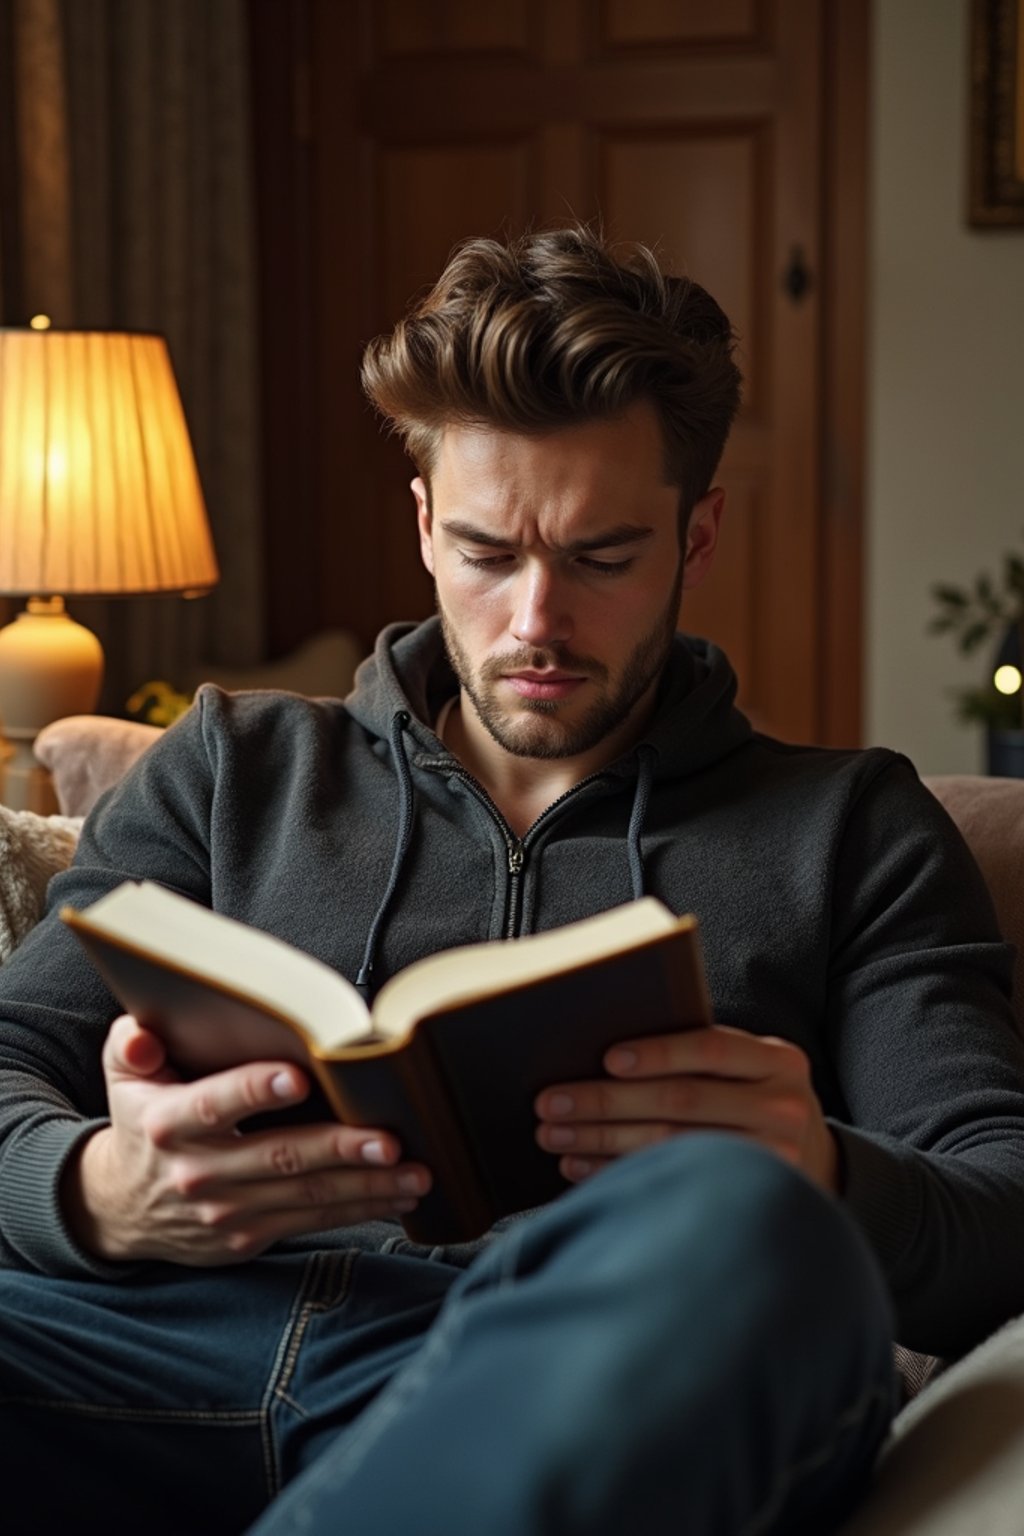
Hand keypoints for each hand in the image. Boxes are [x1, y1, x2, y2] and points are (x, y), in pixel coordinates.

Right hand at [62, 1015, 431, 1264]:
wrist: (120, 1207)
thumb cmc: (141, 1120)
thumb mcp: (122, 1076)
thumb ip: (131, 1043)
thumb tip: (142, 1033)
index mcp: (168, 1123)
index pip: (213, 1104)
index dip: (254, 1090)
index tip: (300, 1077)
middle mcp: (198, 1171)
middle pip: (277, 1157)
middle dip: (338, 1148)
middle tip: (388, 1138)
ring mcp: (225, 1211)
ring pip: (306, 1197)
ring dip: (366, 1186)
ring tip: (415, 1171)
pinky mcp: (248, 1238)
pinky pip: (311, 1222)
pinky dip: (358, 1210)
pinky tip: (397, 1196)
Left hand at [535, 1025, 839, 1194]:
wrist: (815, 1163)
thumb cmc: (756, 1100)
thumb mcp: (750, 1069)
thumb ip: (701, 1056)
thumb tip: (605, 1054)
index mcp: (779, 1060)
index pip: (711, 1048)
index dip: (657, 1053)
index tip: (605, 1059)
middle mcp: (783, 1108)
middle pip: (681, 1101)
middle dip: (606, 1101)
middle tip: (550, 1103)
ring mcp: (773, 1160)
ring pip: (671, 1146)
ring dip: (601, 1140)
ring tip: (554, 1135)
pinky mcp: (750, 1200)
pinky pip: (671, 1183)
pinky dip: (619, 1172)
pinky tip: (580, 1168)